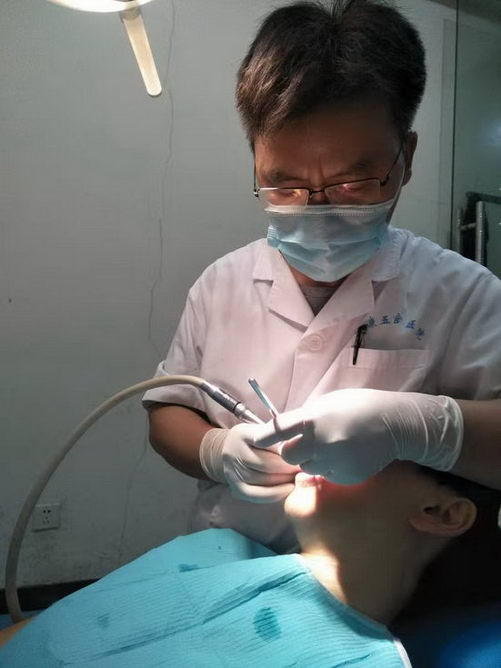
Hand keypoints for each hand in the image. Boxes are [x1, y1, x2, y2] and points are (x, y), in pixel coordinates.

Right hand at [199, 424, 299, 502]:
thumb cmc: (256, 439)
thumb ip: (279, 436)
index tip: (302, 453)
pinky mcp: (235, 486)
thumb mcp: (264, 430)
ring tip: (298, 477)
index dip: (287, 450)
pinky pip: (255, 494)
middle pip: (265, 463)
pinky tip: (288, 489)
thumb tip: (302, 446)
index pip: (267, 443)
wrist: (232, 450)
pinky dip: (274, 493)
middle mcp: (233, 452)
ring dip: (284, 480)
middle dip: (288, 467)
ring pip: (262, 479)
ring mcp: (232, 471)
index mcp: (242, 434)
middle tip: (304, 468)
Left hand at [253, 389, 463, 484]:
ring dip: (311, 459)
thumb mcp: (327, 403)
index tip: (258, 439)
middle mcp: (321, 442)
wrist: (394, 424)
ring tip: (329, 446)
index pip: (279, 430)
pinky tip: (343, 456)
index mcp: (314, 418)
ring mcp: (334, 461)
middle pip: (288, 456)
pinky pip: (326, 476)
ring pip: (307, 467)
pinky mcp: (346, 477)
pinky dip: (329, 468)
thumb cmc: (358, 407)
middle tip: (303, 443)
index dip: (265, 436)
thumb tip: (284, 428)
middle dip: (291, 451)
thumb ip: (305, 417)